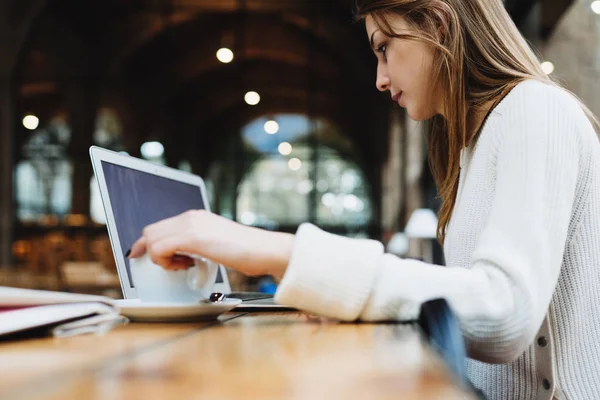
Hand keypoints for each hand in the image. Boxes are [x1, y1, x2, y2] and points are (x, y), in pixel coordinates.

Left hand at [128, 210, 294, 277]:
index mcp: (197, 218)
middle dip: (151, 252)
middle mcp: (191, 217)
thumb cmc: (249, 252)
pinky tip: (186, 265)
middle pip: (150, 231)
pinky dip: (165, 262)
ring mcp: (191, 224)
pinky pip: (159, 248)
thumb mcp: (218, 244)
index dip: (146, 243)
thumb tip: (183, 255)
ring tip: (182, 265)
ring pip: (151, 238)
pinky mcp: (192, 237)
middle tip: (172, 265)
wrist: (266, 250)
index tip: (140, 255)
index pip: (160, 226)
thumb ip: (198, 245)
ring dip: (160, 257)